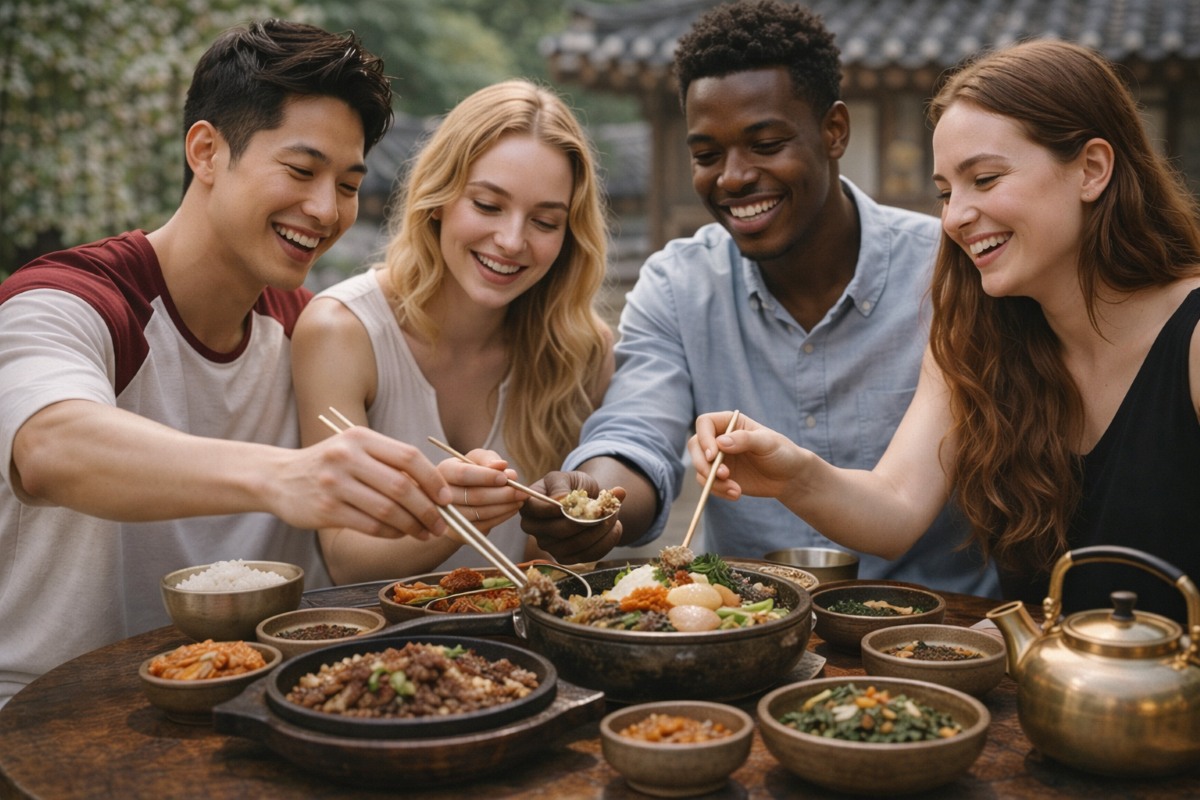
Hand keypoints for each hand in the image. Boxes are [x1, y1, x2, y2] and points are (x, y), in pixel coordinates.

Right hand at [273, 426, 453, 537]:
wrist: (278, 478)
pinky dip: (392, 533)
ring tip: (425, 532)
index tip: (446, 498)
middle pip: (402, 487)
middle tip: (441, 524)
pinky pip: (371, 526)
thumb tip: (434, 490)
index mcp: (361, 437)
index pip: (409, 456)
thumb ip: (389, 463)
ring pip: (388, 510)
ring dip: (413, 525)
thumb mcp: (355, 449)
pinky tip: (400, 534)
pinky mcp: (326, 510)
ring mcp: (335, 483)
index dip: (433, 479)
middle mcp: (347, 456)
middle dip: (428, 510)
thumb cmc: (328, 465)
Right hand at [436, 449, 524, 530]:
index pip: (464, 474)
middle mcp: (440, 494)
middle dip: (502, 494)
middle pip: (473, 496)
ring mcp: (448, 515)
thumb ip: (488, 459)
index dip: (487, 476)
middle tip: (522, 491)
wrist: (459, 497)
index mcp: (443, 471)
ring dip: (505, 506)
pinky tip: (512, 508)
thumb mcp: (477, 459)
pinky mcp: (458, 530)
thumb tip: (502, 466)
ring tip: (520, 499)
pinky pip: (483, 525)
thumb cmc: (471, 472)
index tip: (507, 478)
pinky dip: (501, 517)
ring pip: (479, 512)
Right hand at [518, 470, 625, 562]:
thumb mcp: (566, 478)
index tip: (579, 500)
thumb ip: (564, 485)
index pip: (538, 510)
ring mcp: (548, 546)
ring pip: (575, 545)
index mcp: (529, 506)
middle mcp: (534, 529)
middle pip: (559, 530)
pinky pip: (586, 556)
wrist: (585, 501)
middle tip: (606, 507)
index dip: (558, 508)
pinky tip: (615, 528)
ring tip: (613, 516)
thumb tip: (565, 498)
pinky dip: (605, 543)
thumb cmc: (571, 486)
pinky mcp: (564, 557)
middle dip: (587, 519)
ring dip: (599, 531)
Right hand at [688, 411, 811, 500]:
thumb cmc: (782, 453)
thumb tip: (720, 443)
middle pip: (695, 446)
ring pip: (700, 467)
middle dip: (704, 463)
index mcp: (729, 423)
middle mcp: (719, 438)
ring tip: (735, 490)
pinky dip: (717, 490)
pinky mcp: (719, 477)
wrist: (789, 477)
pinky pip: (707, 483)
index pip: (705, 423)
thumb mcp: (768, 443)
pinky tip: (736, 494)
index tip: (714, 455)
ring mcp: (718, 458)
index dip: (705, 438)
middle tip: (722, 475)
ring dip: (713, 481)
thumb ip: (745, 440)